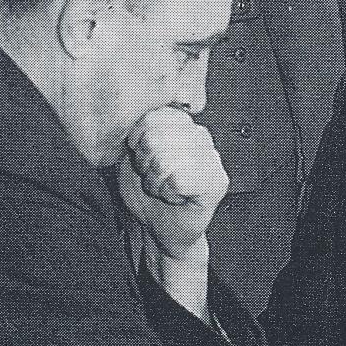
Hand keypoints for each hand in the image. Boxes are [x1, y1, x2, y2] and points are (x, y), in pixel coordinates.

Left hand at [119, 107, 228, 262]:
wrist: (160, 229)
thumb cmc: (148, 194)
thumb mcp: (132, 157)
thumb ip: (134, 133)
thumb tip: (128, 118)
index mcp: (181, 124)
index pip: (152, 117)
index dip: (138, 142)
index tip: (142, 159)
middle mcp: (200, 136)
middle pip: (155, 138)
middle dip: (146, 165)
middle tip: (154, 177)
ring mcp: (212, 158)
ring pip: (166, 161)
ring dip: (156, 182)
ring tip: (164, 187)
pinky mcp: (217, 182)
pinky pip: (179, 180)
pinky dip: (169, 193)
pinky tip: (176, 196)